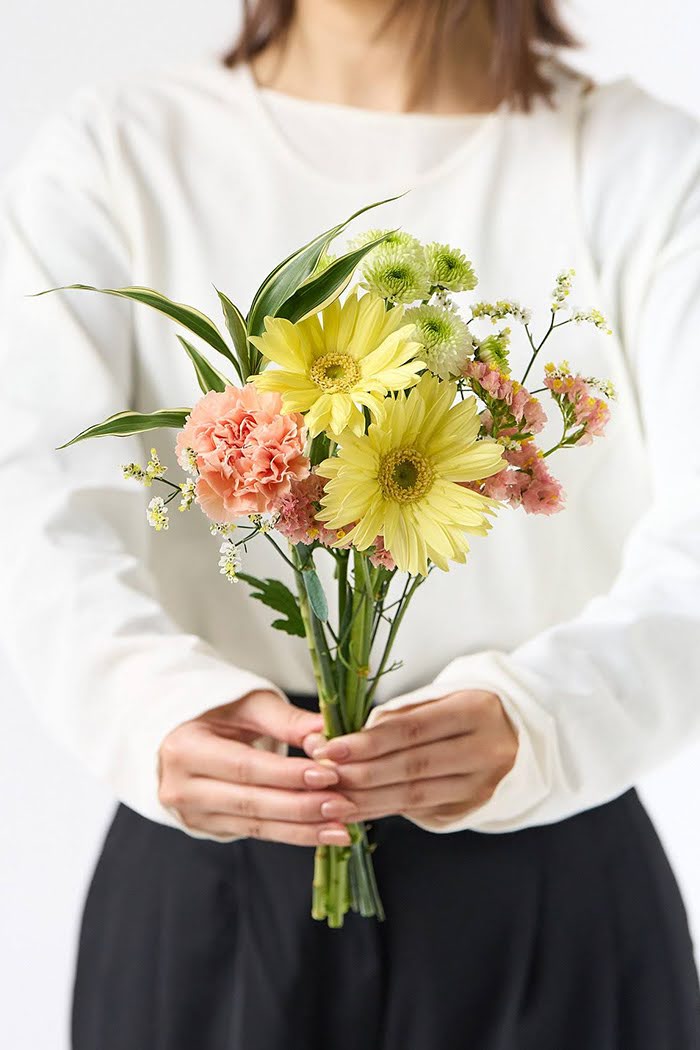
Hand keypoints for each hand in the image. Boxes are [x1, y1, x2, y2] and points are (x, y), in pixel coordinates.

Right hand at [157, 690, 356, 844]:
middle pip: (250, 802)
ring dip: (303, 828)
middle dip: (301, 806)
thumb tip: (326, 736)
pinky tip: (323, 832)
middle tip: (344, 805)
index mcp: (185, 749)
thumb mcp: (247, 704)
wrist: (181, 735)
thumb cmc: (217, 712)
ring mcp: (193, 815)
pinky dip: (292, 833)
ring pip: (255, 825)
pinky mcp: (209, 829)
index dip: (287, 774)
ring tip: (342, 827)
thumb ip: (286, 720)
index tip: (328, 774)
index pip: (244, 767)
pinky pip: (255, 833)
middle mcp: (182, 788)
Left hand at [302, 690, 516, 823]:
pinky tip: (357, 810)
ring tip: (331, 799)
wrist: (522, 735)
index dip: (368, 742)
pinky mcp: (473, 808)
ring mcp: (481, 784)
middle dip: (361, 774)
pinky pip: (422, 811)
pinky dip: (385, 811)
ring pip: (415, 795)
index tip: (330, 748)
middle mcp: (484, 750)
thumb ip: (399, 716)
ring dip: (368, 800)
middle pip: (412, 767)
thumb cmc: (467, 710)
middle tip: (323, 776)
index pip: (412, 730)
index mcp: (474, 712)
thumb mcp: (442, 699)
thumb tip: (347, 737)